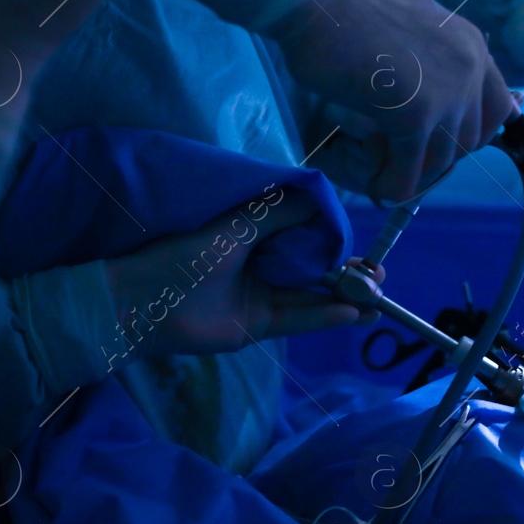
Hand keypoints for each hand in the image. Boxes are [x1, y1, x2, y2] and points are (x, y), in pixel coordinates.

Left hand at [101, 193, 380, 357]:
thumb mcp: (234, 228)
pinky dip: (325, 316)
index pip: (303, 234)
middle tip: (378, 274)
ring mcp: (262, 296)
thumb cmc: (183, 257)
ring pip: (312, 295)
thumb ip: (277, 214)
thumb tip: (319, 198)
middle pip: (314, 268)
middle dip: (348, 272)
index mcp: (253, 235)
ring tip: (378, 299)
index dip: (332, 239)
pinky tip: (351, 312)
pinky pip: (299, 318)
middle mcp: (261, 265)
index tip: (358, 240)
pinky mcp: (259, 325)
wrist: (145, 304)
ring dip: (345, 297)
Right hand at [277, 0, 515, 202]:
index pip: (497, 108)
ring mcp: (446, 93)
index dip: (473, 133)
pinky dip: (395, 185)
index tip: (447, 143)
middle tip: (406, 158)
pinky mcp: (414, 116)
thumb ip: (435, 55)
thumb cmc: (351, 7)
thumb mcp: (414, 25)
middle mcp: (469, 69)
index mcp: (472, 46)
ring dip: (415, 173)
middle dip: (439, 155)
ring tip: (387, 172)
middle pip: (469, 139)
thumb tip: (434, 84)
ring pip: (442, 159)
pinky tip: (379, 186)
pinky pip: (411, 170)